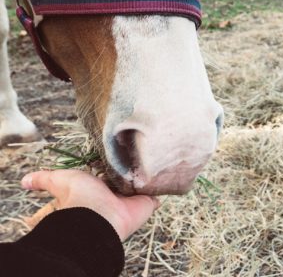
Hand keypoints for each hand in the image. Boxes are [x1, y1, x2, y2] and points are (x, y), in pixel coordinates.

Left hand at [21, 170, 158, 240]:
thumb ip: (45, 180)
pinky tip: (160, 182)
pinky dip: (158, 191)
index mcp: (91, 191)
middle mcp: (110, 197)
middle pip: (117, 184)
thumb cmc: (80, 200)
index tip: (105, 167)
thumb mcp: (59, 181)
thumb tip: (24, 181)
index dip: (99, 176)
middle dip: (122, 177)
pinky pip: (154, 196)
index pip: (95, 182)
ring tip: (147, 167)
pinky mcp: (145, 204)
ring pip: (136, 189)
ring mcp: (128, 201)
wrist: (101, 217)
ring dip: (140, 181)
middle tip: (130, 162)